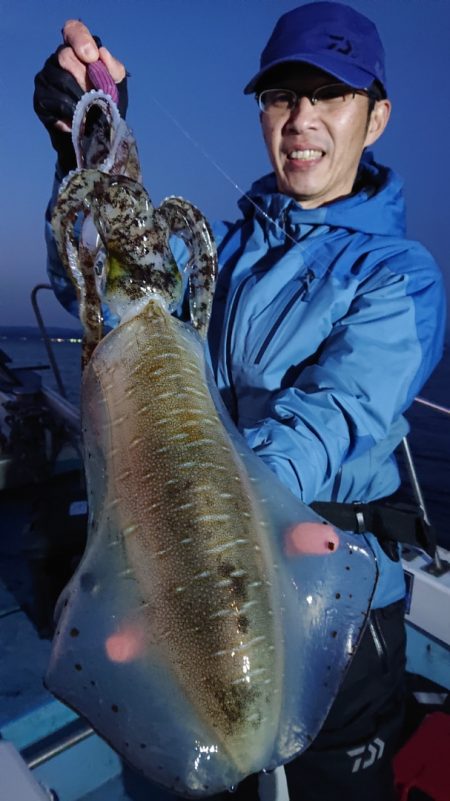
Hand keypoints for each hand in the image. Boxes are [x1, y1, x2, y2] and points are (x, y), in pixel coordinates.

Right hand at [33, 20, 127, 175]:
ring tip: (92, 111)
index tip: (92, 57)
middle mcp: (58, 60)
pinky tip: (78, 122)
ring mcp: (46, 78)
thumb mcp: (117, 88)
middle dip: (85, 77)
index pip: (73, 29)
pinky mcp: (40, 99)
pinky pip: (53, 102)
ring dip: (79, 97)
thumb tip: (103, 54)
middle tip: (97, 95)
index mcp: (77, 50)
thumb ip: (115, 71)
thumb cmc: (106, 106)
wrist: (94, 137)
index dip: (80, 39)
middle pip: (66, 56)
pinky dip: (70, 113)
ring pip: (60, 79)